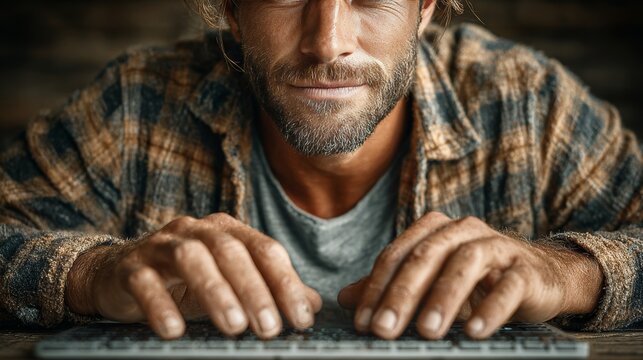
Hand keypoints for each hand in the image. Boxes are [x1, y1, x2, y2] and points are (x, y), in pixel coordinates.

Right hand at [65, 213, 321, 338]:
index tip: (302, 319)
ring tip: (233, 327)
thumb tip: (313, 304)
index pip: (265, 250)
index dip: (286, 284)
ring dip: (216, 292)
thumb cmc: (185, 281)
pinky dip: (160, 304)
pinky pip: (144, 280)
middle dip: (255, 290)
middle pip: (232, 251)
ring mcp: (162, 244)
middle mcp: (198, 231)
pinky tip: (174, 330)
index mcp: (228, 231)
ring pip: (192, 258)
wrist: (121, 272)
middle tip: (269, 328)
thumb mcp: (232, 285)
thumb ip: (271, 290)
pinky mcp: (131, 265)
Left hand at [337, 212, 602, 339]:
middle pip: (425, 257)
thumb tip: (346, 299)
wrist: (538, 276)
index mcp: (434, 230)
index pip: (397, 255)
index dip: (376, 288)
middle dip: (402, 295)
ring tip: (426, 331)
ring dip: (443, 298)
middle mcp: (462, 230)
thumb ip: (391, 286)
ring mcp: (496, 246)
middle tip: (385, 330)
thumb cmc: (476, 279)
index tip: (364, 323)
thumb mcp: (430, 281)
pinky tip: (474, 331)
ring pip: (465, 264)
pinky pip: (507, 286)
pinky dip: (490, 308)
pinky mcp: (524, 269)